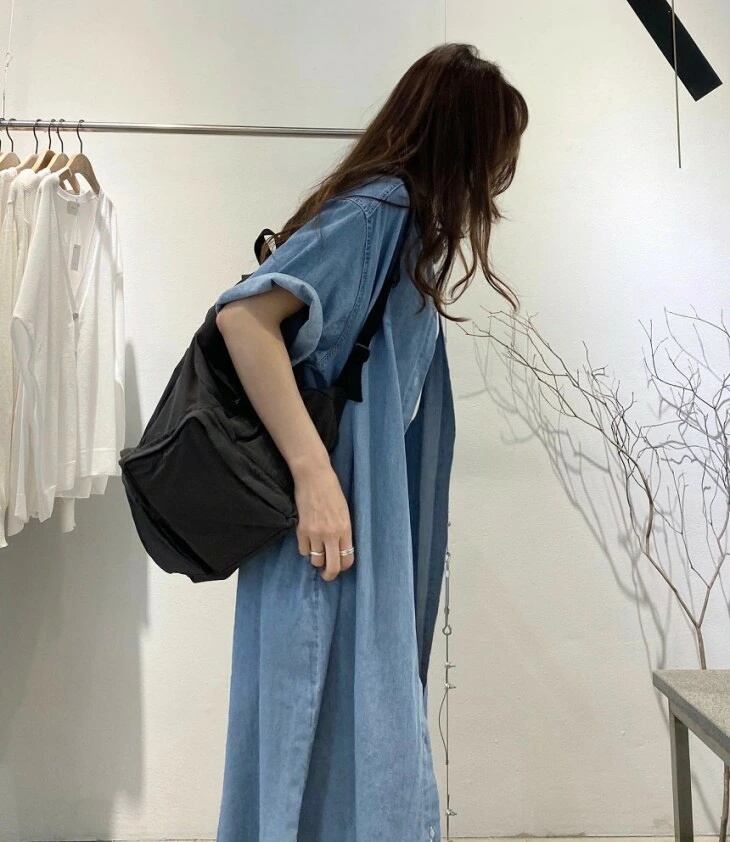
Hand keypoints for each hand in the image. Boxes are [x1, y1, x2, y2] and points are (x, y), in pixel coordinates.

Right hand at [293, 461, 354, 580]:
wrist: (314, 477)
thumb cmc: (332, 491)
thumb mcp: (345, 511)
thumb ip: (343, 531)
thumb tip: (340, 548)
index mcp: (345, 529)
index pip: (347, 559)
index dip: (344, 566)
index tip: (340, 565)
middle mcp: (331, 535)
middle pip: (332, 567)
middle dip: (330, 575)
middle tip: (327, 575)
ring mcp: (314, 533)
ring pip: (315, 560)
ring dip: (316, 559)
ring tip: (317, 552)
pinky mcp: (301, 530)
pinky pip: (302, 550)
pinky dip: (305, 549)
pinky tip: (308, 541)